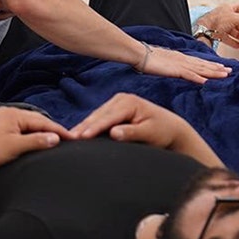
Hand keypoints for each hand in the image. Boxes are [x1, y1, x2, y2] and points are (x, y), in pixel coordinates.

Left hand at [0, 107, 72, 169]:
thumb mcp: (16, 147)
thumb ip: (36, 141)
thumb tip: (54, 138)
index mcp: (14, 114)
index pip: (43, 121)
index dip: (58, 130)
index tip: (71, 137)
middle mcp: (7, 112)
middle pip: (35, 120)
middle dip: (50, 129)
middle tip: (65, 138)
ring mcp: (0, 118)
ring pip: (26, 123)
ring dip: (39, 130)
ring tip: (51, 139)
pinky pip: (17, 126)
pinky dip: (27, 132)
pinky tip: (30, 138)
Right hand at [71, 93, 193, 144]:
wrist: (171, 128)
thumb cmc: (162, 131)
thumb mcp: (149, 133)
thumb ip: (132, 133)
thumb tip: (114, 133)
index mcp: (129, 102)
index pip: (107, 117)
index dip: (93, 128)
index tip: (81, 138)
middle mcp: (121, 99)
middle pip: (98, 115)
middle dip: (83, 127)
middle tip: (68, 139)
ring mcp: (117, 102)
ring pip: (96, 116)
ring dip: (83, 126)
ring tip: (69, 138)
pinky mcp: (115, 109)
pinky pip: (99, 118)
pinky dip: (89, 126)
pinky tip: (79, 134)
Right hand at [141, 46, 229, 83]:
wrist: (139, 53)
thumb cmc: (147, 57)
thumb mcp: (162, 60)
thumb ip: (169, 64)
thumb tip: (172, 67)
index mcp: (180, 58)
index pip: (199, 62)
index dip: (211, 64)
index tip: (221, 67)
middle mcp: (183, 60)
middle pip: (203, 65)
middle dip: (217, 68)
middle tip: (230, 71)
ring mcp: (180, 64)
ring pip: (200, 69)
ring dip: (213, 72)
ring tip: (225, 75)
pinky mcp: (175, 70)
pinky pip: (189, 75)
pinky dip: (199, 78)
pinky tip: (207, 82)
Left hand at [196, 4, 238, 47]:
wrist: (203, 30)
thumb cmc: (217, 21)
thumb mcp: (235, 18)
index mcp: (228, 8)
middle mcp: (224, 15)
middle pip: (237, 20)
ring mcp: (220, 24)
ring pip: (232, 29)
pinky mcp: (216, 32)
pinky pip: (226, 37)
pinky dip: (232, 41)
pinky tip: (238, 45)